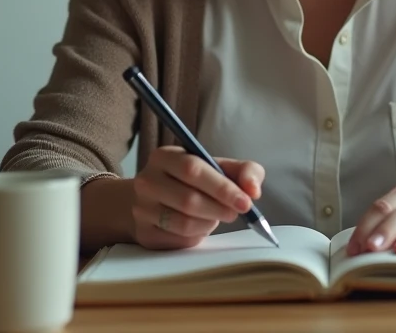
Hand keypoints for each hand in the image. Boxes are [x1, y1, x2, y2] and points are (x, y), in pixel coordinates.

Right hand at [128, 146, 263, 249]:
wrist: (150, 200)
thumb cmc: (192, 181)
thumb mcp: (216, 167)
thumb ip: (243, 171)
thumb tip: (253, 190)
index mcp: (164, 156)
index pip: (193, 170)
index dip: (222, 188)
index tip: (246, 202)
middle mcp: (147, 181)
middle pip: (189, 199)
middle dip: (220, 209)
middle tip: (236, 213)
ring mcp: (142, 208)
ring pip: (184, 223)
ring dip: (210, 223)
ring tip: (217, 217)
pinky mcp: (144, 233)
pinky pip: (178, 239)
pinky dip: (197, 235)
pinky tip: (200, 226)